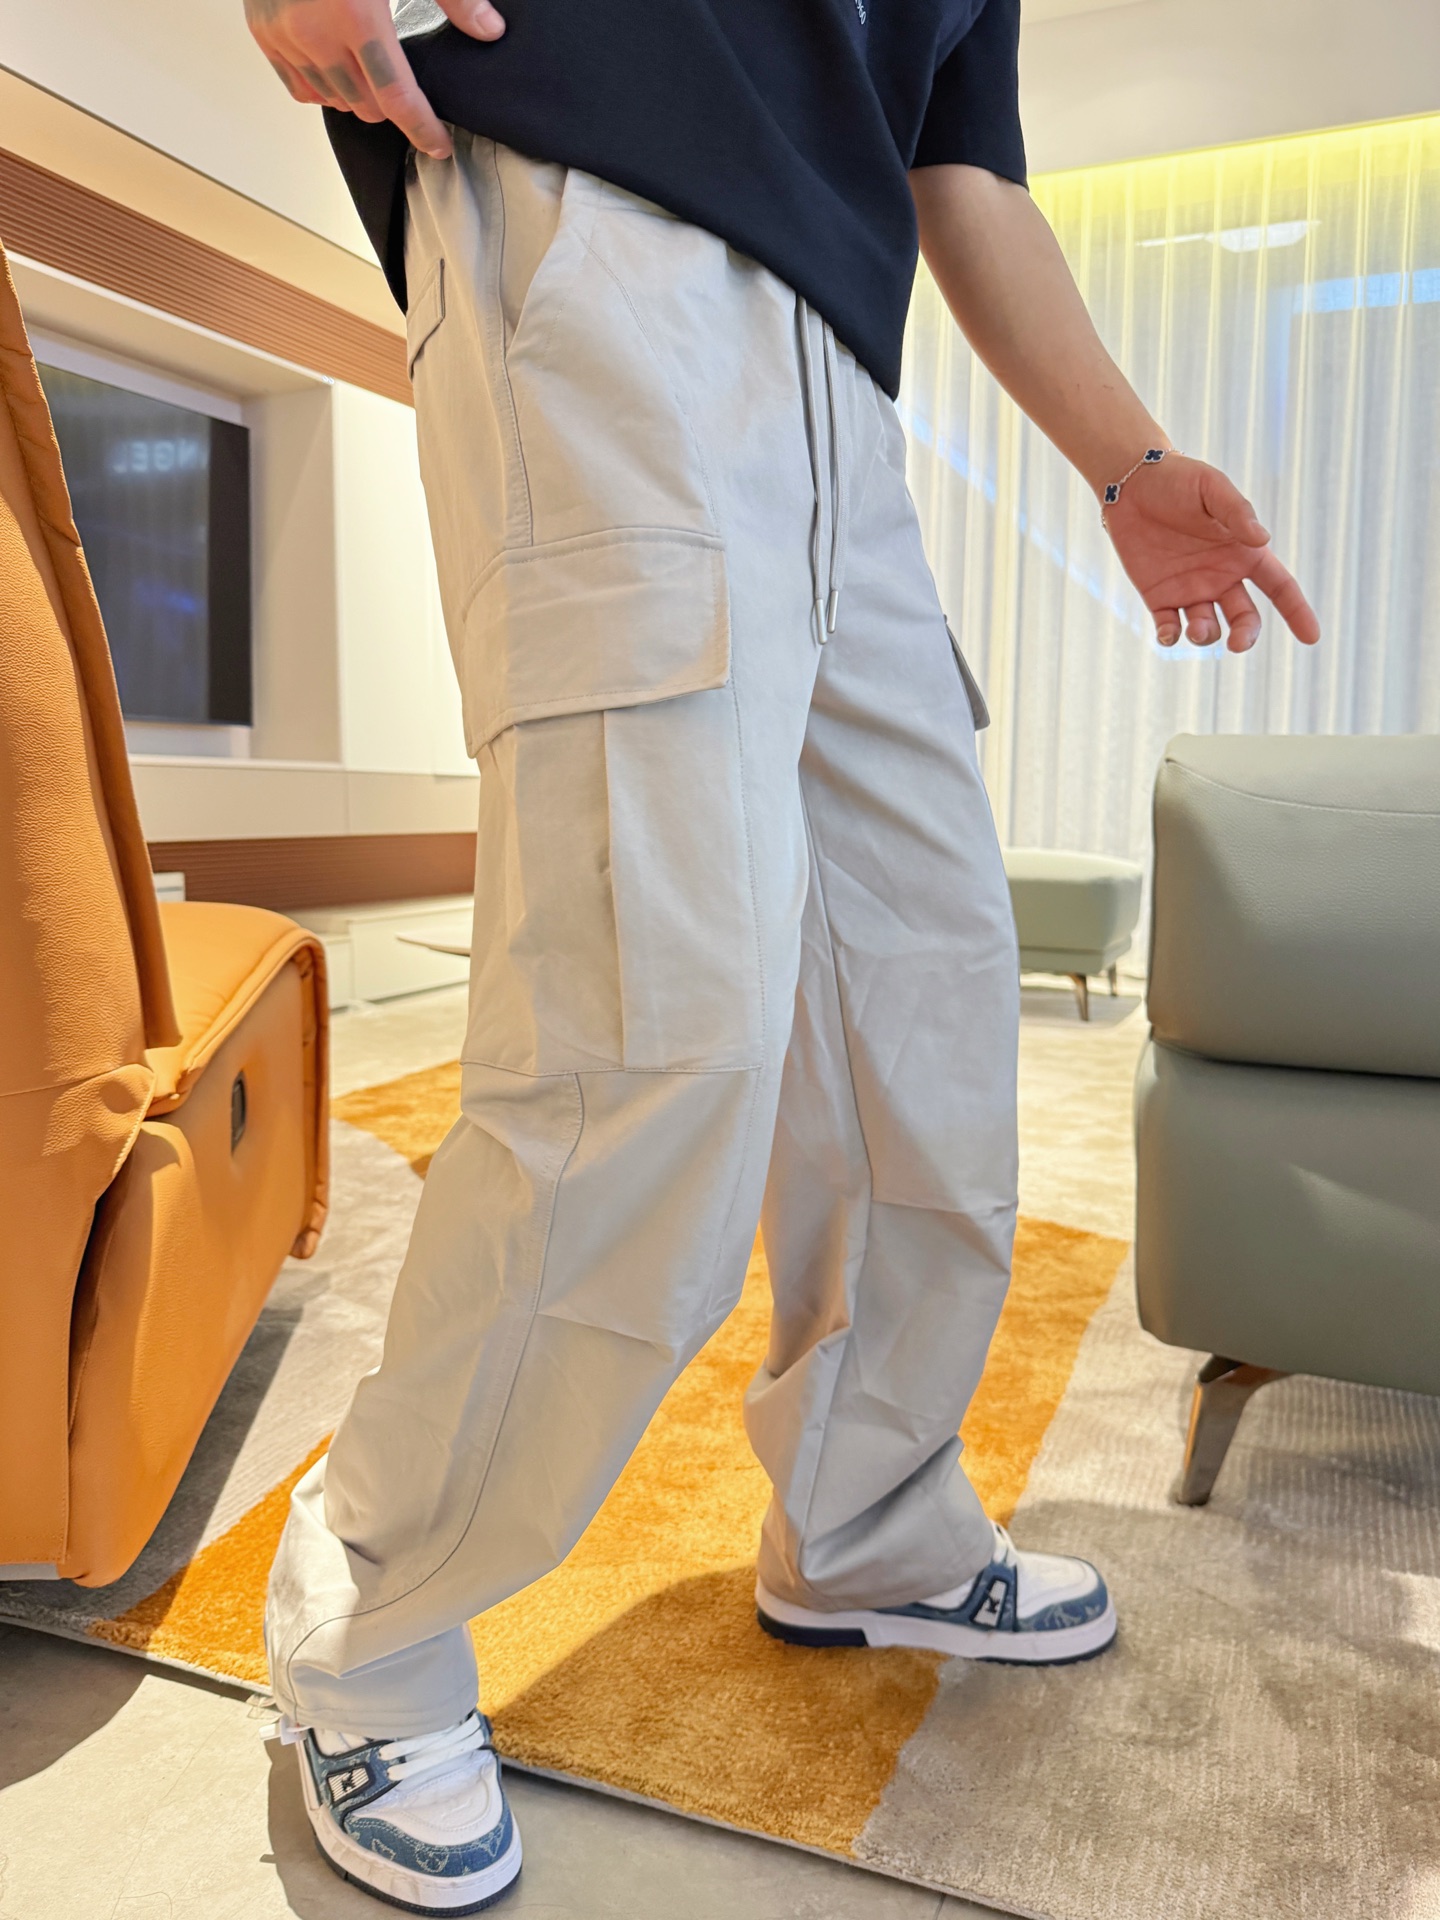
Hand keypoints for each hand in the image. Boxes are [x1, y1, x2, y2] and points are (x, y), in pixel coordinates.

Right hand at [245, 0, 505, 158]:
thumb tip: (490, 29)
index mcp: (356, 15)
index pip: (397, 97)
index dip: (422, 127)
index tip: (439, 145)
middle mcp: (316, 34)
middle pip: (367, 106)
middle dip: (390, 104)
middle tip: (402, 82)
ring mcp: (285, 36)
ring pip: (335, 102)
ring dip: (358, 96)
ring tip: (368, 68)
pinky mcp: (263, 34)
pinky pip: (301, 90)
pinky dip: (324, 88)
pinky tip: (337, 66)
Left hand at [1103, 454, 1319, 652]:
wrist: (1132, 483)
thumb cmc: (1179, 480)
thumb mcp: (1212, 488)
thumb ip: (1237, 512)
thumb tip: (1262, 538)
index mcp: (1244, 553)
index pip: (1280, 586)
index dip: (1297, 612)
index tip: (1312, 637)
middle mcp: (1222, 576)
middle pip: (1244, 618)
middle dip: (1245, 635)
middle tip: (1237, 644)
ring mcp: (1190, 589)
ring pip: (1207, 628)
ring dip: (1206, 635)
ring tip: (1196, 628)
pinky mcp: (1159, 597)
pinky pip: (1169, 628)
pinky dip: (1170, 638)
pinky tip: (1170, 634)